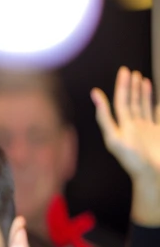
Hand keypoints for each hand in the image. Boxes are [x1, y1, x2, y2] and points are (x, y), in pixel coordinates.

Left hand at [91, 67, 159, 225]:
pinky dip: (157, 106)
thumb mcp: (114, 138)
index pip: (121, 101)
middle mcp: (135, 125)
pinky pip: (158, 115)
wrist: (152, 175)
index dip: (122, 86)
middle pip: (132, 101)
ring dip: (143, 93)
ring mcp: (148, 129)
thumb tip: (94, 94)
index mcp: (124, 125)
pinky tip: (158, 99)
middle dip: (131, 87)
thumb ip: (104, 117)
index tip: (124, 71)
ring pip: (144, 106)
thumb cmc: (132, 159)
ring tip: (142, 79)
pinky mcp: (159, 133)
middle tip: (130, 72)